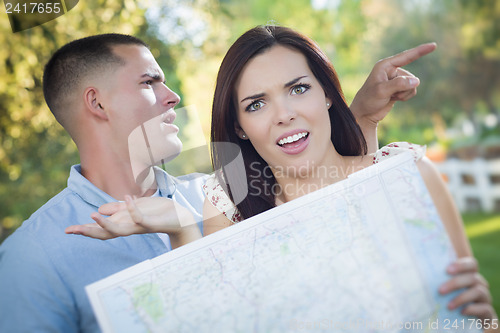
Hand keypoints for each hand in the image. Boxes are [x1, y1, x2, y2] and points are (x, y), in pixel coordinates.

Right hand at [65, 196, 195, 239]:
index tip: (67, 230)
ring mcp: (141, 227)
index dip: (85, 229)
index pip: (101, 229)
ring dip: (106, 223)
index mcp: (124, 223)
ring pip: (120, 230)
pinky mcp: (152, 224)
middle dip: (88, 231)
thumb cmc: (157, 212)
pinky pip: (140, 219)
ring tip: (92, 215)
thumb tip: (98, 210)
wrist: (179, 217)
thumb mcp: (135, 207)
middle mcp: (130, 228)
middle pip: (105, 233)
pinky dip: (133, 209)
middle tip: (71, 230)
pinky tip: (127, 198)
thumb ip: (118, 209)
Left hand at [350, 42, 436, 126]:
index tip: (434, 45)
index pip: (406, 56)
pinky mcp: (398, 88)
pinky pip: (411, 91)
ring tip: (390, 97)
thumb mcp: (382, 91)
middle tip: (388, 94)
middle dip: (404, 88)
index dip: (420, 51)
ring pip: (413, 85)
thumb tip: (417, 81)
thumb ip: (399, 84)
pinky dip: (405, 97)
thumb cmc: (368, 100)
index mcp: (385, 66)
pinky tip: (394, 99)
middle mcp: (391, 70)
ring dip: (404, 94)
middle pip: (410, 77)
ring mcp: (395, 79)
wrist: (364, 114)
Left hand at [439, 257, 497, 330]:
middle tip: (440, 290)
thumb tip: (414, 275)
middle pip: (473, 278)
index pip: (472, 264)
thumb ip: (437, 282)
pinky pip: (485, 309)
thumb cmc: (449, 302)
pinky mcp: (488, 313)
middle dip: (455, 283)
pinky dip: (473, 309)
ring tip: (448, 306)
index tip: (447, 270)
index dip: (462, 265)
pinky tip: (461, 312)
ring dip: (462, 298)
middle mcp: (479, 285)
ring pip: (479, 292)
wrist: (463, 323)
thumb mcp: (444, 291)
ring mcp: (485, 299)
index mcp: (469, 276)